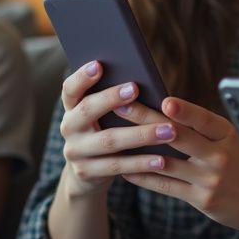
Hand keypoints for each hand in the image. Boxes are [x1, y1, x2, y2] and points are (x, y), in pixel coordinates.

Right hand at [56, 60, 176, 197]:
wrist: (87, 174)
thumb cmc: (104, 131)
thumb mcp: (103, 116)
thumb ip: (114, 100)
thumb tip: (143, 79)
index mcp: (72, 108)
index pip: (70, 89)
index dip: (82, 77)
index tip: (99, 64)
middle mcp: (69, 128)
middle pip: (87, 110)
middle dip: (111, 98)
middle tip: (135, 88)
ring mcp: (75, 152)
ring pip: (109, 141)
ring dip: (140, 134)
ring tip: (169, 130)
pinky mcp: (87, 173)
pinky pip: (117, 166)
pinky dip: (141, 163)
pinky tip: (162, 159)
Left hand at [117, 96, 238, 232]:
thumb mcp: (231, 142)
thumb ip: (204, 129)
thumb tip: (163, 108)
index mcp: (228, 135)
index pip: (204, 119)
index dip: (185, 110)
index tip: (164, 99)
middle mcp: (220, 156)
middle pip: (179, 136)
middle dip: (147, 119)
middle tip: (122, 107)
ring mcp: (210, 179)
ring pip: (167, 161)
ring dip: (138, 149)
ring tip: (114, 137)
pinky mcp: (202, 199)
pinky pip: (166, 185)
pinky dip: (144, 176)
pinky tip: (126, 169)